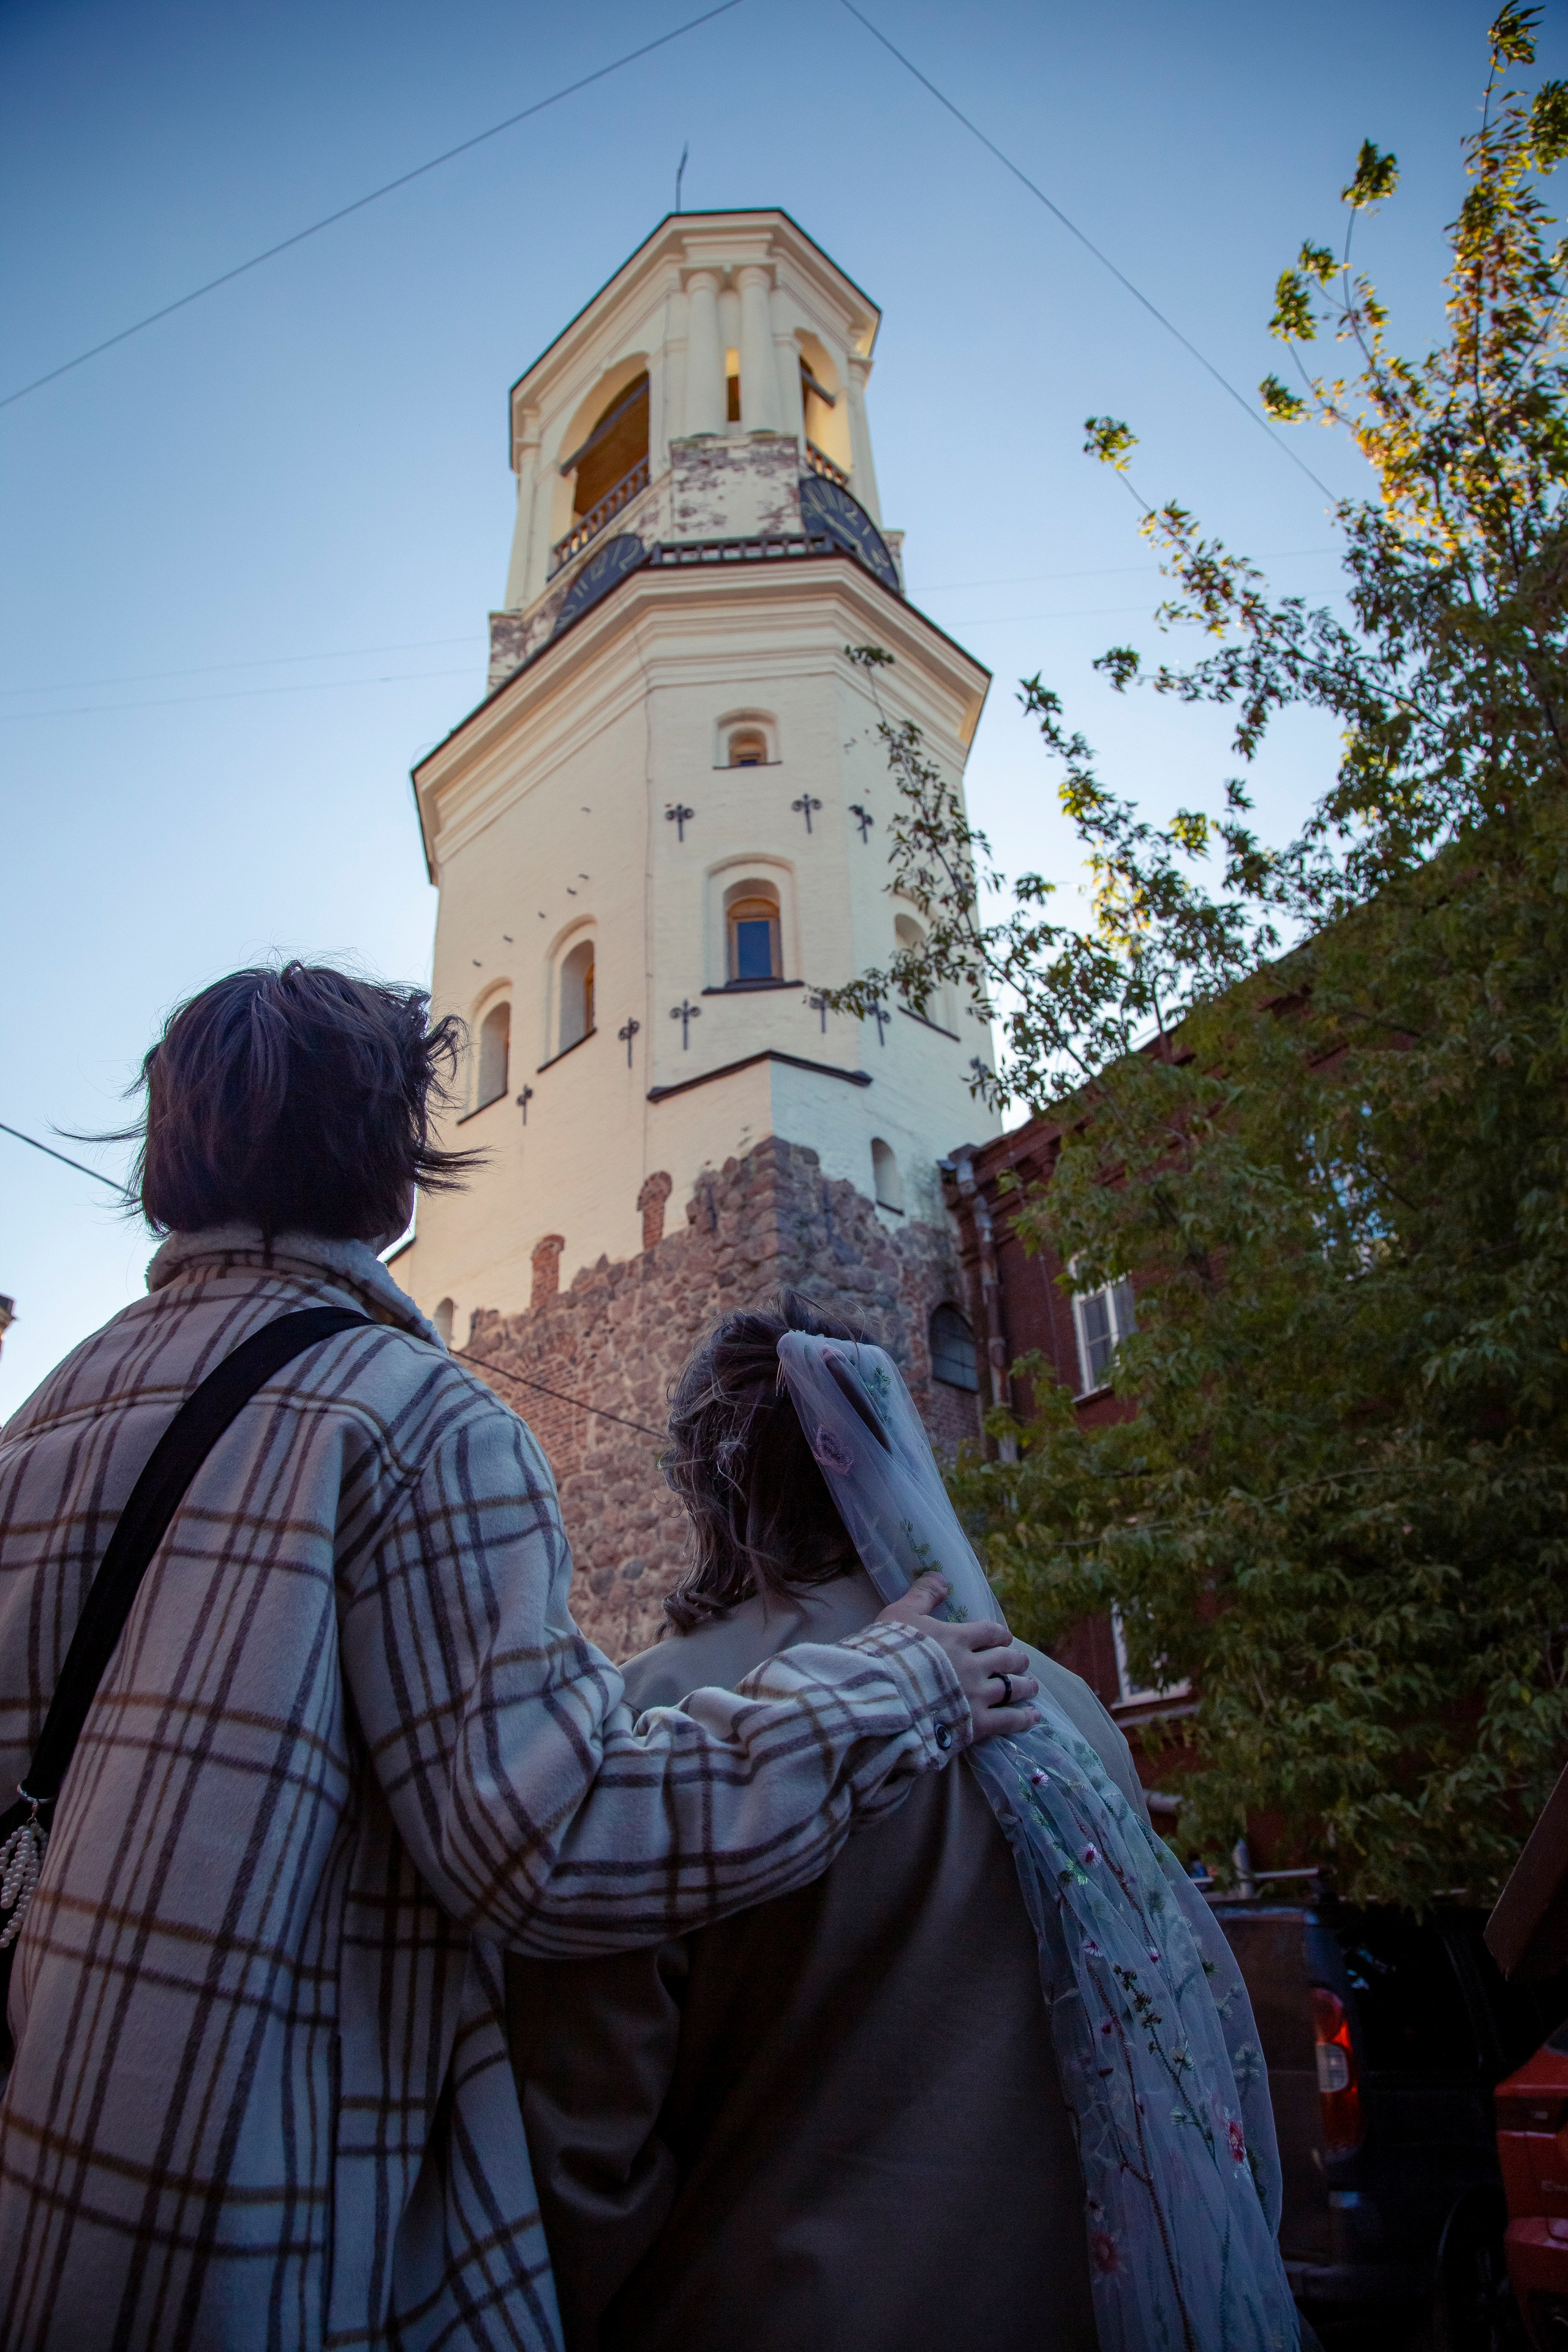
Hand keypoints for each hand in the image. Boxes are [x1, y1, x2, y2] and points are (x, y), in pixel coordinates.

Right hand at [874, 1576, 1039, 1742]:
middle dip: (1016, 1660)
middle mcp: (974, 1665)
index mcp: (958, 1638)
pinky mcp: (976, 1724)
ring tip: (1031, 1686)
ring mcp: (977, 1695)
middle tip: (1020, 1662)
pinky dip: (1024, 1718)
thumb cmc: (887, 1653)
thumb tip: (943, 1577)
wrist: (883, 1696)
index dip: (999, 1635)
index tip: (1004, 1639)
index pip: (990, 1632)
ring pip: (1012, 1688)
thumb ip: (923, 1594)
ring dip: (1025, 1686)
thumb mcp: (900, 1614)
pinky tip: (1033, 1717)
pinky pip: (1009, 1721)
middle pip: (1005, 1660)